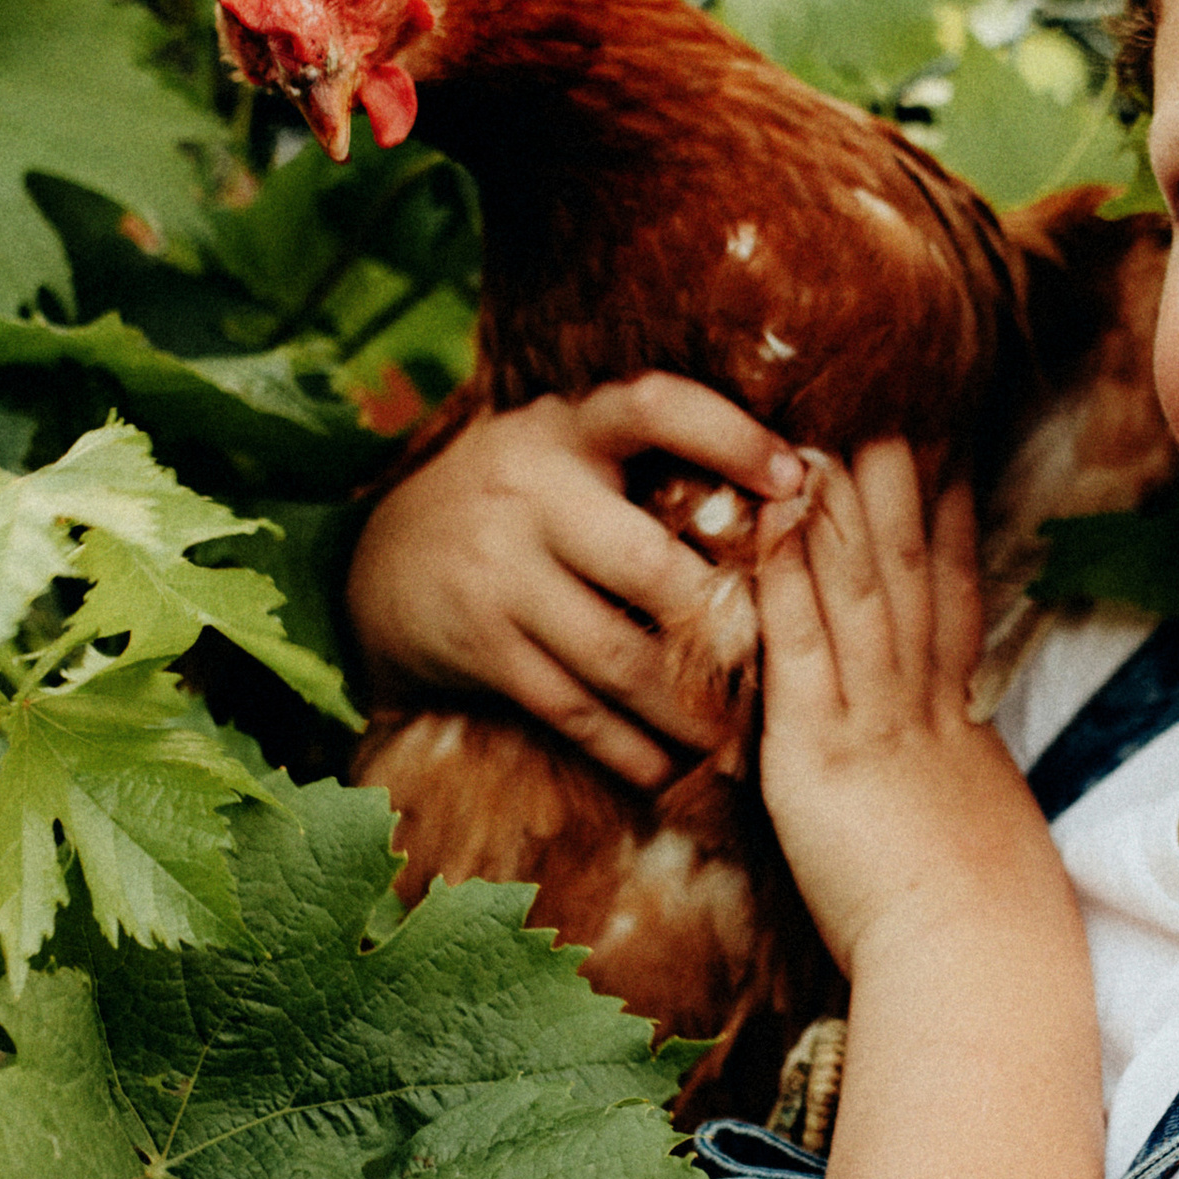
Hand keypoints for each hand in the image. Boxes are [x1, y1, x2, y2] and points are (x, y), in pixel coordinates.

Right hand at [346, 375, 802, 788]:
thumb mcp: (567, 451)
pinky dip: (628, 748)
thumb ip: (651, 457)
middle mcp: (531, 492)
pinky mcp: (481, 646)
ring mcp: (500, 573)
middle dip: (726, 624)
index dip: (727, 435)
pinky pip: (571, 708)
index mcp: (568, 428)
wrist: (381, 560)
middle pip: (650, 565)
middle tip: (789, 664)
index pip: (653, 408)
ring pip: (618, 654)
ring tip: (742, 741)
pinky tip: (671, 770)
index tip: (796, 474)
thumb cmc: (521, 500)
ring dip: (688, 710)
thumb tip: (797, 478)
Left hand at [755, 443, 1070, 976]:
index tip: (946, 465)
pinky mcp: (818, 749)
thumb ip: (965, 803)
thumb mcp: (986, 844)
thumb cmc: (982, 929)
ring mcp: (871, 721)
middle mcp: (920, 708)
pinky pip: (798, 641)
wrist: (974, 959)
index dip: (950, 530)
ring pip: (859, 590)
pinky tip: (768, 518)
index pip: (954, 607)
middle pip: (911, 575)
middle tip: (885, 406)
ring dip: (840, 504)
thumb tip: (972, 801)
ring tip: (822, 428)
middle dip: (898, 487)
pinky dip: (784, 574)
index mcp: (957, 730)